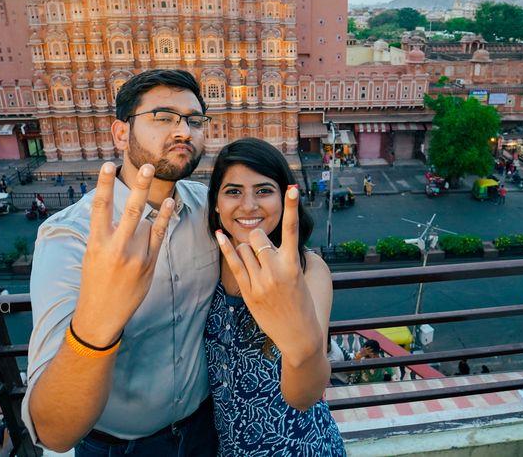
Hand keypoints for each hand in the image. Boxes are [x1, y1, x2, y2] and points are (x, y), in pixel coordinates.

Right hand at [72, 163, 173, 345]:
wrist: (102, 314)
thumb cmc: (95, 280)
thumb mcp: (92, 254)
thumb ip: (105, 233)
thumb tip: (119, 211)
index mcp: (96, 243)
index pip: (100, 207)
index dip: (103, 184)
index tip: (107, 165)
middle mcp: (117, 248)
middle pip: (131, 210)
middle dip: (140, 186)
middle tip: (148, 166)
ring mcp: (136, 256)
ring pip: (145, 221)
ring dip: (149, 206)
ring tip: (151, 182)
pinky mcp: (150, 264)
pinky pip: (159, 235)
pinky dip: (164, 218)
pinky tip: (169, 203)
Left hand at [215, 185, 321, 365]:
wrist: (298, 334)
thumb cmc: (302, 303)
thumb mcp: (302, 277)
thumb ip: (290, 256)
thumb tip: (276, 242)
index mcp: (293, 264)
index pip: (291, 230)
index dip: (292, 207)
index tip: (292, 187)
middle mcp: (276, 270)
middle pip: (257, 237)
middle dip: (257, 238)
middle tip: (263, 250)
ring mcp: (260, 282)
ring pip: (244, 248)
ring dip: (247, 250)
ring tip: (258, 266)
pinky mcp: (248, 291)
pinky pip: (234, 263)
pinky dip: (226, 247)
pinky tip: (220, 234)